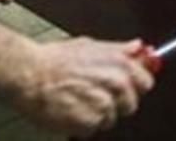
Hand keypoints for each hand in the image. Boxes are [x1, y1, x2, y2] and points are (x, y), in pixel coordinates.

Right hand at [16, 37, 154, 136]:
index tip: (125, 88)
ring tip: (78, 102)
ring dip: (98, 115)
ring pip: (111, 118)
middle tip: (94, 96)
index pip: (146, 82)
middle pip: (131, 104)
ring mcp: (105, 104)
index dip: (134, 86)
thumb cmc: (54, 59)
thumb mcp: (91, 45)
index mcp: (120, 63)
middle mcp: (117, 83)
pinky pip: (94, 129)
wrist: (30, 75)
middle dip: (116, 103)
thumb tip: (138, 47)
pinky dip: (83, 125)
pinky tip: (71, 112)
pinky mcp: (90, 122)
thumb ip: (119, 49)